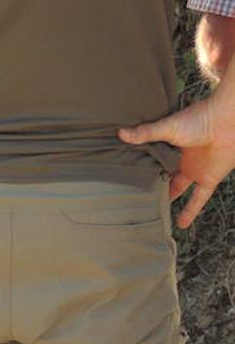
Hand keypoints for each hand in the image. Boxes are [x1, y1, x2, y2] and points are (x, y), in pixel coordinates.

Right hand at [119, 92, 234, 228]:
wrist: (226, 120)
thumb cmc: (198, 118)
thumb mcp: (167, 128)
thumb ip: (145, 133)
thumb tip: (120, 134)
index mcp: (169, 147)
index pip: (151, 161)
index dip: (141, 170)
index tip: (124, 181)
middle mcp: (181, 160)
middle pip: (163, 177)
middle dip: (152, 187)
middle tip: (134, 201)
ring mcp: (195, 170)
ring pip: (178, 190)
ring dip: (168, 201)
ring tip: (152, 215)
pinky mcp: (208, 178)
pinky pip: (198, 199)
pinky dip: (190, 212)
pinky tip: (180, 225)